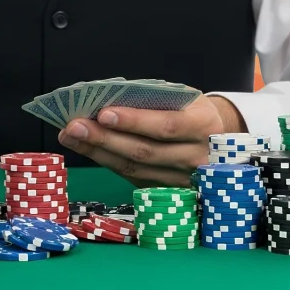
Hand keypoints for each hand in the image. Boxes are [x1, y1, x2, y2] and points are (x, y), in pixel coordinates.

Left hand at [58, 95, 246, 186]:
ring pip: (134, 169)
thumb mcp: (186, 98)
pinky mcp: (167, 191)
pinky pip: (132, 178)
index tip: (103, 113)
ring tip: (71, 136)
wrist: (219, 142)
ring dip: (98, 151)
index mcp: (204, 127)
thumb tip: (108, 99)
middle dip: (105, 138)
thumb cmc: (193, 112)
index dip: (135, 121)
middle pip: (145, 152)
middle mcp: (196, 158)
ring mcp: (182, 180)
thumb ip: (155, 100)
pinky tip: (87, 148)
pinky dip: (106, 161)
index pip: (167, 126)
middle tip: (74, 125)